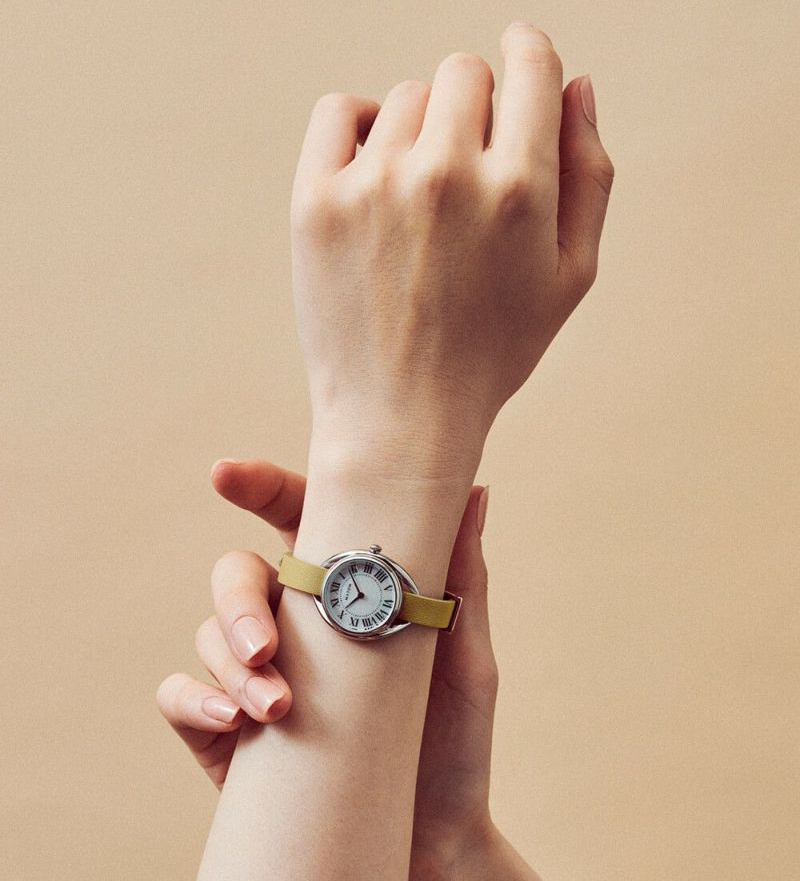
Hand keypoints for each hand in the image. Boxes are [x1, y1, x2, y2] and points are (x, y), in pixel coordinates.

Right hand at [157, 458, 532, 877]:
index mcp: (342, 590)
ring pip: (208, 631)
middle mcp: (293, 621)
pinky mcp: (224, 729)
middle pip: (237, 573)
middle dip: (237, 598)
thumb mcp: (465, 656)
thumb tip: (474, 492)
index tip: (229, 474)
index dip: (260, 488)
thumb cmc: (453, 741)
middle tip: (268, 645)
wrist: (432, 842)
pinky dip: (195, 698)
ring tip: (275, 705)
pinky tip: (234, 720)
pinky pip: (179, 695)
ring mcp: (255, 673)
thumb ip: (460, 577)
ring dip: (231, 660)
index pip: (294, 521)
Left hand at [291, 21, 613, 479]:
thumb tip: (577, 85)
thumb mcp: (571, 275)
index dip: (530, 55)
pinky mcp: (315, 200)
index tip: (521, 60)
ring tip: (421, 202)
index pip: (531, 64)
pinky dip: (359, 124)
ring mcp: (374, 183)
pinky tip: (375, 165)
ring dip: (421, 132)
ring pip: (406, 98)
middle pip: (465, 73)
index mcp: (520, 190)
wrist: (400, 416)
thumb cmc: (494, 349)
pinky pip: (340, 112)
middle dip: (477, 107)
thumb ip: (589, 173)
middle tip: (470, 168)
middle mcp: (446, 174)